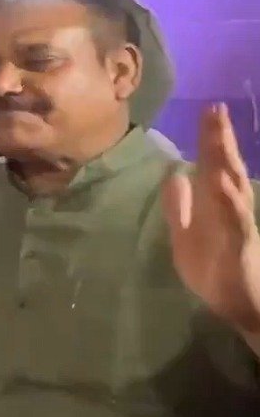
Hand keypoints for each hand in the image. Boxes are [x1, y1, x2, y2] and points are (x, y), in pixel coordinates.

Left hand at [163, 104, 259, 333]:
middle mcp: (232, 209)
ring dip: (226, 160)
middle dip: (221, 138)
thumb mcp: (186, 235)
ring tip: (218, 133)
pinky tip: (220, 181)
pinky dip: (228, 199)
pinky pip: (236, 219)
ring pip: (233, 186)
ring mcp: (238, 224)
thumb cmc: (215, 271)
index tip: (209, 110)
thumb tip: (175, 175)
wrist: (237, 308)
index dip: (211, 139)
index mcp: (217, 205)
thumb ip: (180, 207)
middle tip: (215, 108)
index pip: (213, 165)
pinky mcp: (241, 245)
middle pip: (226, 168)